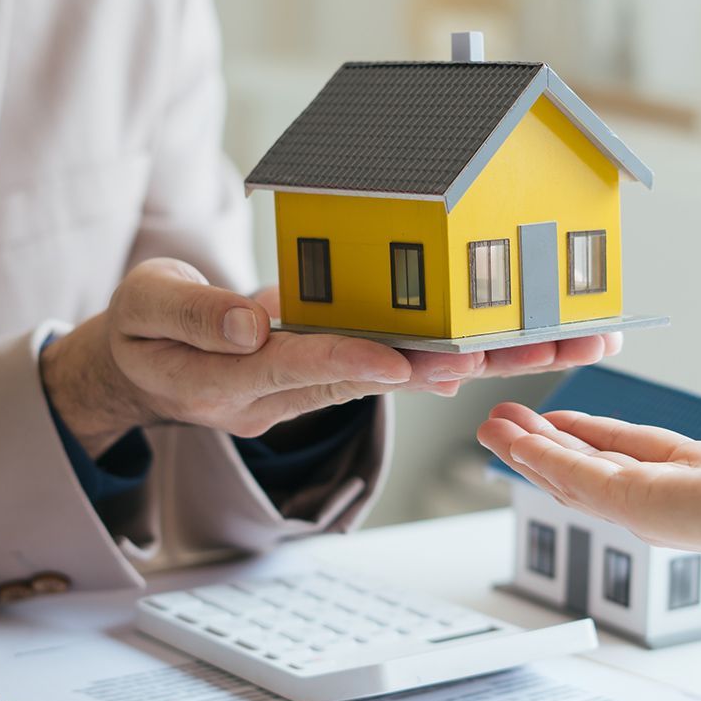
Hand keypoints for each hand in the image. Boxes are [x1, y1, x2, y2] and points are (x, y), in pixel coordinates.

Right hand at [43, 259, 624, 453]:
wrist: (141, 366)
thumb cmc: (140, 329)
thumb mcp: (142, 309)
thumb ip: (196, 315)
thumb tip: (253, 320)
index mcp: (237, 378)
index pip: (305, 367)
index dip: (358, 360)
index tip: (411, 361)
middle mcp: (291, 391)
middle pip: (384, 376)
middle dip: (467, 362)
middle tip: (537, 351)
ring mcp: (317, 382)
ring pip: (408, 370)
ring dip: (485, 358)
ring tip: (560, 342)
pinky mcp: (334, 366)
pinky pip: (401, 359)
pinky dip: (457, 348)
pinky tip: (518, 340)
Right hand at [476, 381, 700, 594]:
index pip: (644, 454)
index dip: (598, 435)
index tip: (559, 418)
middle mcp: (685, 499)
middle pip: (600, 468)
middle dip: (549, 447)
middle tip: (500, 425)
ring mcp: (662, 509)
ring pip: (581, 477)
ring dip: (532, 452)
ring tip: (490, 427)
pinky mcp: (645, 508)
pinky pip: (579, 480)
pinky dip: (539, 457)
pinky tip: (509, 439)